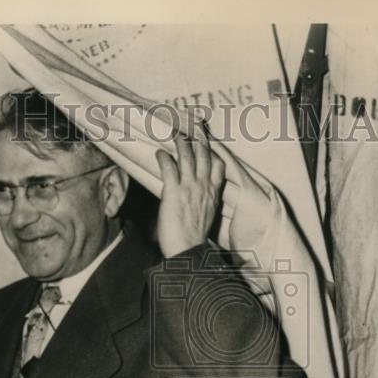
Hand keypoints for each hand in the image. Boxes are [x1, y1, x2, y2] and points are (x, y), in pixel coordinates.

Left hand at [155, 121, 225, 257]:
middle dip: (199, 138)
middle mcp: (204, 187)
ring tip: (176, 134)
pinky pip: (169, 168)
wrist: (188, 251)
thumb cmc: (194, 239)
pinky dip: (164, 158)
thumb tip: (198, 196)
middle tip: (193, 127)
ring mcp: (190, 188)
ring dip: (181, 143)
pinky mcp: (174, 192)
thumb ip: (204, 201)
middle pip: (204, 156)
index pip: (218, 166)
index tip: (208, 141)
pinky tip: (160, 153)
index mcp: (213, 193)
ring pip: (187, 157)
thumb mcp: (206, 216)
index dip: (213, 151)